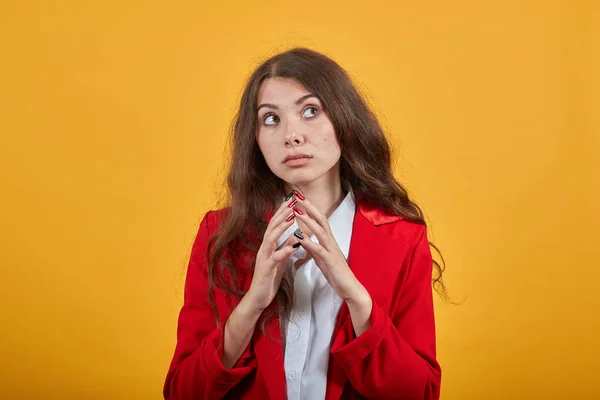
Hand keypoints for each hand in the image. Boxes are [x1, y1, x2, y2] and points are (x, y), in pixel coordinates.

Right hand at [246, 193, 300, 310]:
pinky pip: (276, 257)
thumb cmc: (269, 279)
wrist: (258, 298)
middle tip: (291, 201)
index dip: (282, 212)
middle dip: (281, 213)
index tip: (291, 200)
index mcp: (268, 246)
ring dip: (281, 226)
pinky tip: (294, 243)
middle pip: (271, 227)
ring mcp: (264, 258)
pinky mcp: (266, 269)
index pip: (275, 225)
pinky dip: (285, 249)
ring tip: (292, 216)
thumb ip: (286, 247)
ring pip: (271, 238)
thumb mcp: (280, 260)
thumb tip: (295, 235)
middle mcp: (264, 248)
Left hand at [290, 192, 367, 301]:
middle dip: (309, 207)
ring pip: (320, 231)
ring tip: (297, 211)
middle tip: (297, 196)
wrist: (349, 287)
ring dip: (308, 220)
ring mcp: (331, 250)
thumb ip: (313, 246)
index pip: (319, 219)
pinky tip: (300, 237)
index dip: (310, 208)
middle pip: (321, 219)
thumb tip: (302, 237)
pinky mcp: (330, 261)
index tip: (300, 198)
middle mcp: (331, 242)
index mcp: (328, 240)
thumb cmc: (336, 272)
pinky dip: (309, 242)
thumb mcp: (321, 257)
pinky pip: (318, 249)